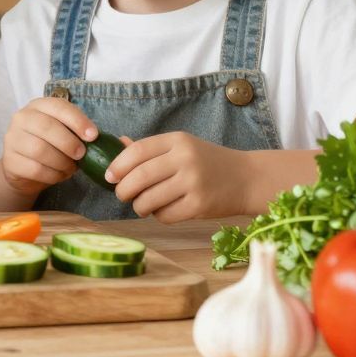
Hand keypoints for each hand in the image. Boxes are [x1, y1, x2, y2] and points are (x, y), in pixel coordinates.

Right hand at [0, 96, 97, 200]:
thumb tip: (93, 137)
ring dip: (61, 162)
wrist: (24, 168)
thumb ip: (75, 130)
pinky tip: (59, 175)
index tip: (93, 136)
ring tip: (70, 167)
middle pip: (47, 127)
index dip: (77, 120)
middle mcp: (22, 118)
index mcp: (38, 106)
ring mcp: (12, 139)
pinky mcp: (10, 161)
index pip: (58, 106)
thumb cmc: (49, 146)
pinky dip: (53, 175)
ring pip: (40, 150)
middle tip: (82, 155)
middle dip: (69, 142)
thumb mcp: (61, 131)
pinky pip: (35, 169)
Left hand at [105, 132, 249, 223]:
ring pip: (149, 199)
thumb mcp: (182, 146)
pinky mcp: (200, 204)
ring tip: (142, 205)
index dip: (118, 165)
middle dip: (124, 190)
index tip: (109, 176)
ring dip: (139, 206)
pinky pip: (166, 215)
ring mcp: (193, 182)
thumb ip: (151, 148)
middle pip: (139, 177)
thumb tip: (118, 144)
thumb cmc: (208, 162)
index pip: (137, 150)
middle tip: (122, 195)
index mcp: (178, 140)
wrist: (246, 178)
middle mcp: (185, 158)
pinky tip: (164, 210)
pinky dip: (159, 216)